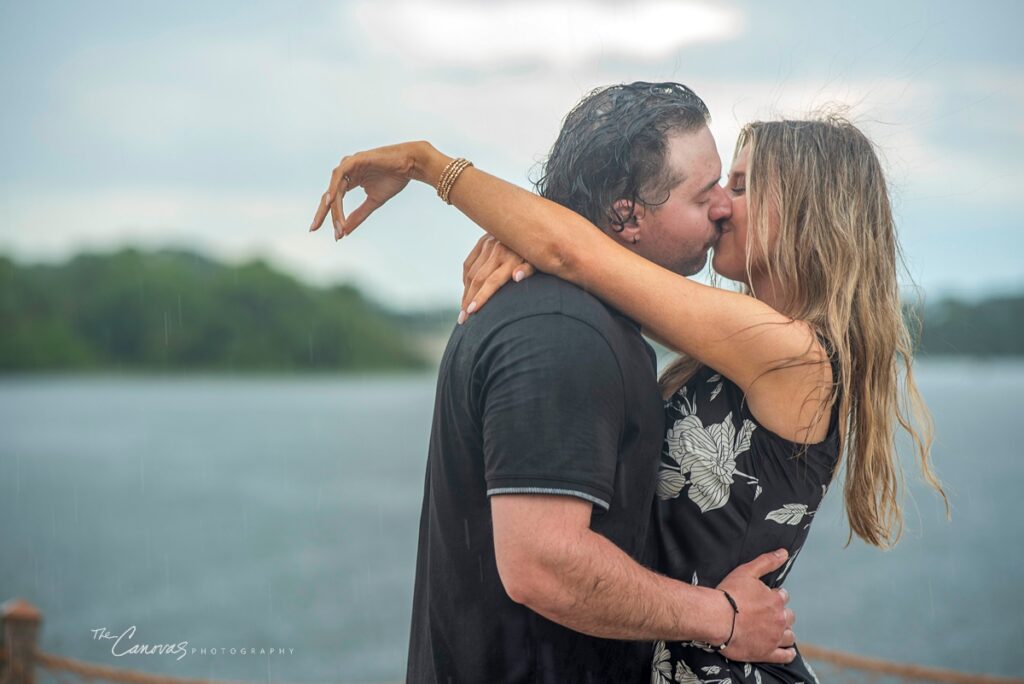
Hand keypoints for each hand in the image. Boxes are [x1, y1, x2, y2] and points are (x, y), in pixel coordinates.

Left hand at [309, 142, 423, 240]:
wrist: (410, 164)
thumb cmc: (394, 179)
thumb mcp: (373, 202)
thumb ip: (359, 215)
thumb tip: (344, 231)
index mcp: (350, 181)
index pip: (334, 201)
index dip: (332, 218)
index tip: (335, 236)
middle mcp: (345, 172)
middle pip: (329, 196)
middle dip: (323, 214)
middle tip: (314, 229)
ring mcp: (348, 165)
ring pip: (334, 189)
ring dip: (334, 208)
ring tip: (336, 225)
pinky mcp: (354, 160)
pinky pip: (339, 176)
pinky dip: (334, 188)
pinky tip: (331, 201)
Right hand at [459, 235, 535, 322]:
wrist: (535, 227)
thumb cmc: (539, 252)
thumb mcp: (540, 262)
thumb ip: (529, 270)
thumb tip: (518, 277)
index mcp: (512, 258)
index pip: (492, 281)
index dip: (481, 297)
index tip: (472, 312)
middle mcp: (498, 250)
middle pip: (478, 280)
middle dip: (468, 301)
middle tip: (463, 319)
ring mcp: (488, 245)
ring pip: (471, 273)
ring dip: (465, 293)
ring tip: (462, 311)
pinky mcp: (483, 242)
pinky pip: (469, 264)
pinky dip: (466, 279)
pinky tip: (466, 292)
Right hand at [716, 549, 795, 663]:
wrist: (716, 618)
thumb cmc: (729, 594)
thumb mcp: (747, 571)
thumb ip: (767, 561)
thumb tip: (784, 553)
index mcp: (776, 600)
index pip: (783, 597)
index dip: (774, 596)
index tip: (764, 598)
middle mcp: (779, 619)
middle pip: (789, 616)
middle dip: (781, 614)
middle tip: (768, 614)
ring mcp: (774, 637)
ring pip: (789, 636)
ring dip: (785, 632)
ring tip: (777, 631)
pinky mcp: (767, 653)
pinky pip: (784, 656)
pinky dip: (787, 653)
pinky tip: (787, 651)